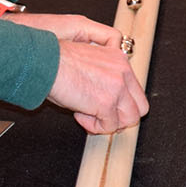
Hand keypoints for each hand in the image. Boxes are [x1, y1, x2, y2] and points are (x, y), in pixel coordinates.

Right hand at [17, 13, 148, 133]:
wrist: (45, 62)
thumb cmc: (57, 60)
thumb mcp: (89, 61)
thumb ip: (104, 76)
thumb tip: (105, 97)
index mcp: (120, 59)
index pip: (135, 89)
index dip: (122, 103)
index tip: (107, 106)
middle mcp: (123, 72)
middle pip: (140, 107)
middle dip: (121, 116)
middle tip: (102, 117)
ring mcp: (117, 88)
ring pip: (129, 120)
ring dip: (109, 122)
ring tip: (88, 114)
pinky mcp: (107, 103)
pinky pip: (109, 126)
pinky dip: (94, 126)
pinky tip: (79, 115)